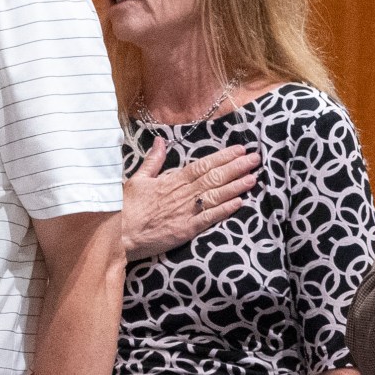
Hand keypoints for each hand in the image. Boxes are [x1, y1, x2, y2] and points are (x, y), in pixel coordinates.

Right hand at [120, 137, 259, 260]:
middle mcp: (182, 194)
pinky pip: (209, 218)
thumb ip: (152, 161)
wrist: (117, 233)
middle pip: (214, 177)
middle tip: (256, 158)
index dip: (223, 157)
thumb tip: (160, 141)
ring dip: (236, 186)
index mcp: (171, 180)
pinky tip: (240, 202)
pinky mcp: (185, 230)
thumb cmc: (125, 207)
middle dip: (236, 167)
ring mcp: (185, 212)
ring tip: (254, 177)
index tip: (240, 150)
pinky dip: (225, 209)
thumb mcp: (137, 179)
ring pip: (215, 195)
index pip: (202, 165)